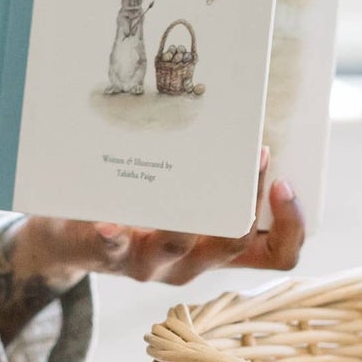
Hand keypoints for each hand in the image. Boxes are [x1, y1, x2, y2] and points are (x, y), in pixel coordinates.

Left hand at [0, 155, 304, 338]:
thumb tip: (240, 98)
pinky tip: (111, 221)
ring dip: (187, 216)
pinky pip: (113, 250)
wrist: (68, 236)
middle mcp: (190, 262)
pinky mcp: (106, 255)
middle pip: (235, 244)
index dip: (293, 225)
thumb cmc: (135, 203)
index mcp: (216, 247)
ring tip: (190, 175)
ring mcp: (148, 263)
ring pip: (179, 246)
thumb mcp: (181, 194)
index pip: (276, 254)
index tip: (285, 182)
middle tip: (256, 153)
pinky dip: (114, 236)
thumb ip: (209, 169)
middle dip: (250, 199)